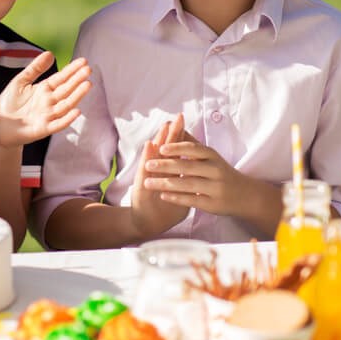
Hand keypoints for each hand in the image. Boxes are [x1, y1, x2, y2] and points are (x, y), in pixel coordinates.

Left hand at [0, 54, 90, 147]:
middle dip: (77, 80)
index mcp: (44, 89)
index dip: (71, 70)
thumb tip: (50, 53)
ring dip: (77, 96)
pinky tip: (76, 111)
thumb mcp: (20, 82)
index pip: (61, 78)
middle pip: (66, 89)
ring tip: (87, 85)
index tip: (83, 61)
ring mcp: (48, 115)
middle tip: (88, 69)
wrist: (1, 126)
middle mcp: (49, 102)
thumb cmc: (10, 104)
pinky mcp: (44, 129)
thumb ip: (34, 69)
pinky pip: (58, 124)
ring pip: (66, 105)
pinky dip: (67, 119)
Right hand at [130, 113, 188, 237]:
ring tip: (164, 124)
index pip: (176, 151)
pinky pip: (145, 168)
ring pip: (155, 154)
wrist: (148, 223)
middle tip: (177, 116)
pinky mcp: (141, 184)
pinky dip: (147, 155)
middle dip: (172, 133)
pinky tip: (150, 144)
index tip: (184, 120)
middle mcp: (157, 170)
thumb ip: (187, 184)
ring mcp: (148, 175)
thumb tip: (199, 173)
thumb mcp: (182, 196)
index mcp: (169, 172)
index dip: (180, 136)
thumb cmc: (166, 210)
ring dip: (160, 139)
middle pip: (166, 148)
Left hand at [143, 133, 251, 216]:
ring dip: (165, 183)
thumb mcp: (210, 156)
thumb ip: (192, 143)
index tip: (160, 148)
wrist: (247, 196)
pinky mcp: (214, 204)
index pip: (194, 149)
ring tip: (147, 183)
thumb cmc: (222, 172)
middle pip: (188, 167)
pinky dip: (176, 198)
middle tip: (147, 165)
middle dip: (166, 166)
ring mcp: (216, 188)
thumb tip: (173, 123)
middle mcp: (216, 170)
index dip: (177, 148)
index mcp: (213, 156)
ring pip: (188, 184)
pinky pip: (192, 200)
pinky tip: (162, 196)